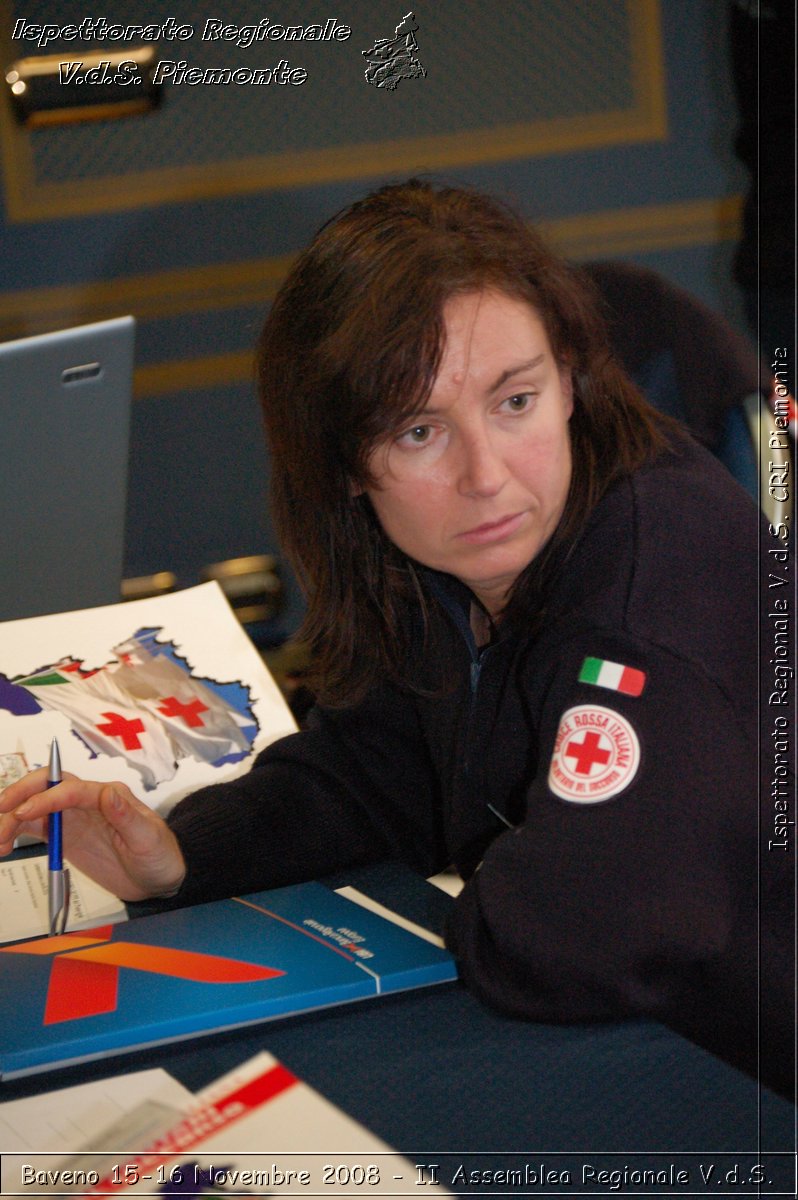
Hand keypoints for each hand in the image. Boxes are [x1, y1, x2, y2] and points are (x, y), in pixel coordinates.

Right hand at [0, 769, 186, 901]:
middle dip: (19, 796)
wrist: (158, 877)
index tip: (23, 812)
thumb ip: (129, 817)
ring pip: (34, 808)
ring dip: (11, 818)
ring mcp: (73, 818)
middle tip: (0, 816)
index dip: (45, 798)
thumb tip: (109, 793)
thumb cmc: (159, 855)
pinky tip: (3, 847)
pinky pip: (33, 828)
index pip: (71, 789)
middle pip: (46, 787)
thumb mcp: (149, 839)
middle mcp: (87, 801)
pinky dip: (14, 833)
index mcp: (108, 796)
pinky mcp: (64, 836)